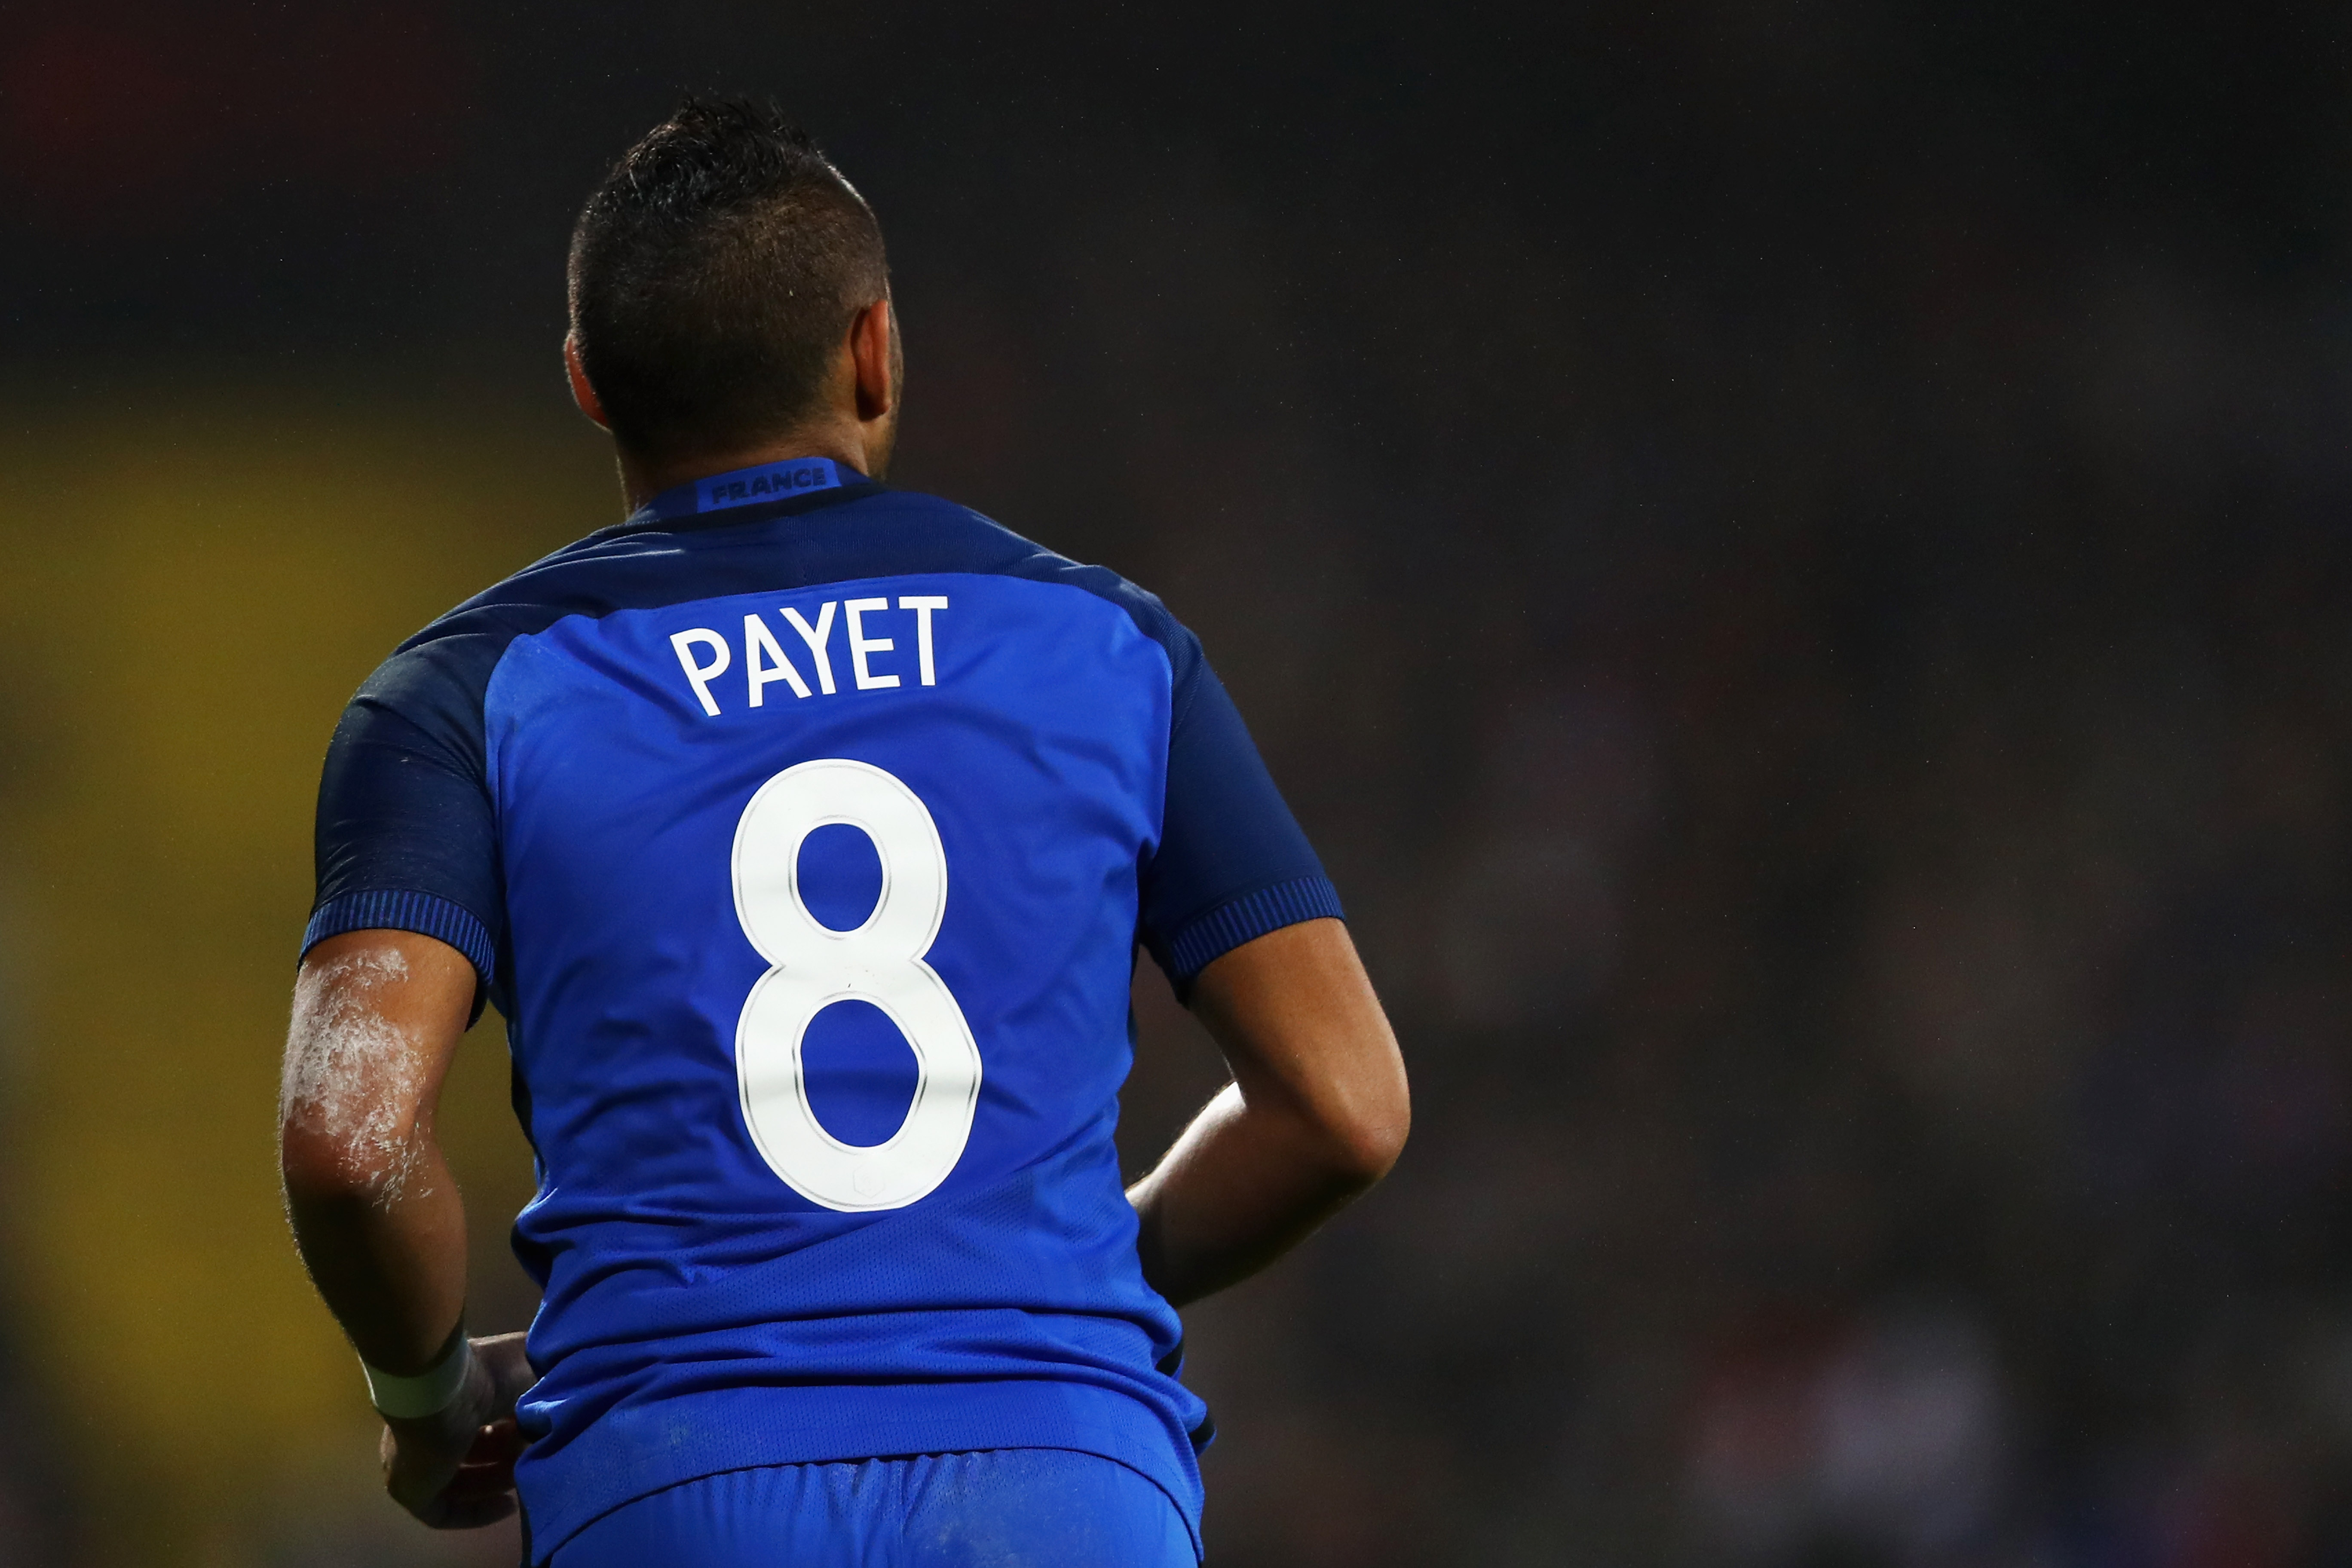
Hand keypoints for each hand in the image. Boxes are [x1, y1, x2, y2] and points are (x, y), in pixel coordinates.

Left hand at [380, 1332, 534, 1528]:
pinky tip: (508, 1507)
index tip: (542, 1433)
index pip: (481, 1417)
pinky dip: (476, 1513)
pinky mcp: (409, 1489)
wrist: (443, 1388)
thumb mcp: (530, 1371)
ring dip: (496, 1483)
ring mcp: (414, 1458)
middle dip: (508, 1457)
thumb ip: (541, 1389)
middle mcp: (431, 1425)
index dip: (514, 1429)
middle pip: (473, 1449)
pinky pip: (442, 1511)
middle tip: (538, 1456)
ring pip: (459, 1479)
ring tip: (528, 1480)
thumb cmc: (487, 1374)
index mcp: (452, 1394)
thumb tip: (555, 1409)